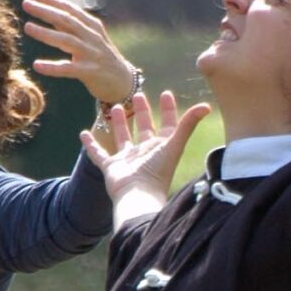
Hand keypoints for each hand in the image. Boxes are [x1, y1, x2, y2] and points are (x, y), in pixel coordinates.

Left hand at [22, 0, 138, 106]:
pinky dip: (52, 67)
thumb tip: (48, 11)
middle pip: (66, 20)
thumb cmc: (102, 58)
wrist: (123, 83)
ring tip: (27, 27)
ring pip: (66, 40)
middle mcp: (92, 37)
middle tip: (26, 3)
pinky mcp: (90, 72)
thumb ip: (70, 26)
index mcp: (92, 26)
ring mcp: (92, 54)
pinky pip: (68, 69)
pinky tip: (37, 65)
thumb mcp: (89, 38)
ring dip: (46, 33)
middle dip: (45, 10)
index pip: (69, 8)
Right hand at [81, 87, 209, 208]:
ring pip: (122, 138)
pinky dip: (91, 145)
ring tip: (114, 107)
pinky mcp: (111, 167)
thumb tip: (207, 106)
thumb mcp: (174, 144)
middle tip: (139, 95)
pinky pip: (99, 154)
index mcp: (162, 148)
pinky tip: (83, 133)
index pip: (167, 125)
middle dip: (142, 112)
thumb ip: (188, 124)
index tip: (166, 94)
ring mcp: (127, 160)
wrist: (137, 196)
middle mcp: (145, 152)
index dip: (169, 110)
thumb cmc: (157, 172)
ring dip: (119, 123)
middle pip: (144, 129)